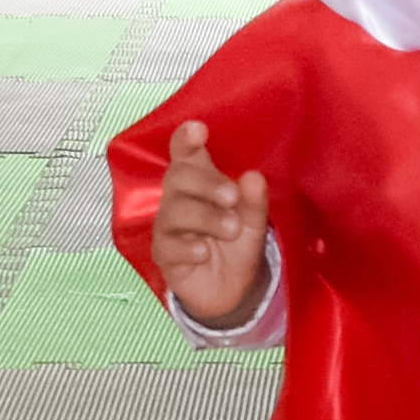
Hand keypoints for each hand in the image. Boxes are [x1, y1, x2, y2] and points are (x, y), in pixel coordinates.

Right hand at [156, 122, 274, 332]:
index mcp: (198, 182)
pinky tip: (204, 252)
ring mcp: (168, 228)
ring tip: (231, 228)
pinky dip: (188, 248)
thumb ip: (253, 201)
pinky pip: (169, 247)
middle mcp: (178, 199)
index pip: (185, 154)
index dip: (186, 140)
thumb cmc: (235, 244)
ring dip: (205, 217)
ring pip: (174, 212)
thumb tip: (253, 177)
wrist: (230, 289)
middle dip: (205, 183)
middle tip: (231, 196)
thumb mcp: (253, 222)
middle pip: (178, 178)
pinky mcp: (165, 256)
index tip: (198, 130)